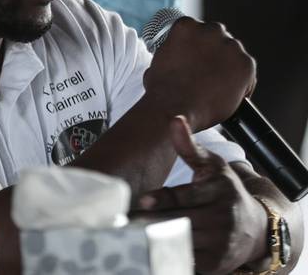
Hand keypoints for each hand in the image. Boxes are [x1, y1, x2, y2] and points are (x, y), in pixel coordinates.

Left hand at [133, 117, 267, 273]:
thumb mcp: (212, 166)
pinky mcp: (215, 265)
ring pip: (181, 243)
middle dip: (151, 222)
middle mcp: (222, 219)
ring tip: (128, 236)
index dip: (164, 199)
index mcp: (220, 191)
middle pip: (180, 221)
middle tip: (123, 220)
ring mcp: (220, 245)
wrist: (256, 227)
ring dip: (155, 240)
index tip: (143, 200)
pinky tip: (147, 251)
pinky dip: (166, 256)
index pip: (187, 196)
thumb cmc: (225, 190)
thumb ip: (189, 146)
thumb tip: (175, 119)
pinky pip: (185, 260)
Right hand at [142, 18, 255, 131]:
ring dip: (227, 65)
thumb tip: (177, 56)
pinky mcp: (245, 64)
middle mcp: (210, 30)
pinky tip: (226, 93)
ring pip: (233, 53)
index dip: (197, 47)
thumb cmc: (162, 91)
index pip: (197, 30)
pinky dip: (241, 82)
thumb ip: (172, 51)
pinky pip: (246, 70)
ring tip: (214, 86)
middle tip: (204, 74)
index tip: (194, 61)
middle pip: (217, 38)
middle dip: (213, 53)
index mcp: (186, 26)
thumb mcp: (157, 60)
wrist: (174, 110)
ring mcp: (230, 46)